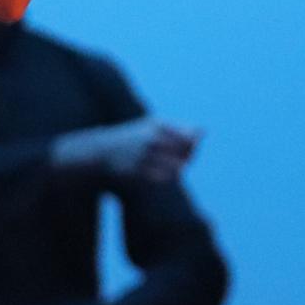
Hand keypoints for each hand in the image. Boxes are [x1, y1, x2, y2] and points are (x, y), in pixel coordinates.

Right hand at [52, 117, 200, 183]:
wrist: (100, 151)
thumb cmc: (133, 136)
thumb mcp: (153, 125)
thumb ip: (179, 128)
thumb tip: (203, 131)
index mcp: (158, 125)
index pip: (191, 138)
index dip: (194, 145)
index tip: (188, 148)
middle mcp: (152, 140)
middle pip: (186, 153)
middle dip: (188, 157)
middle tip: (182, 159)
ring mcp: (145, 156)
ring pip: (177, 168)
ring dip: (179, 169)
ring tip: (173, 166)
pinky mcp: (138, 172)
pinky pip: (163, 179)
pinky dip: (167, 177)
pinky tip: (162, 173)